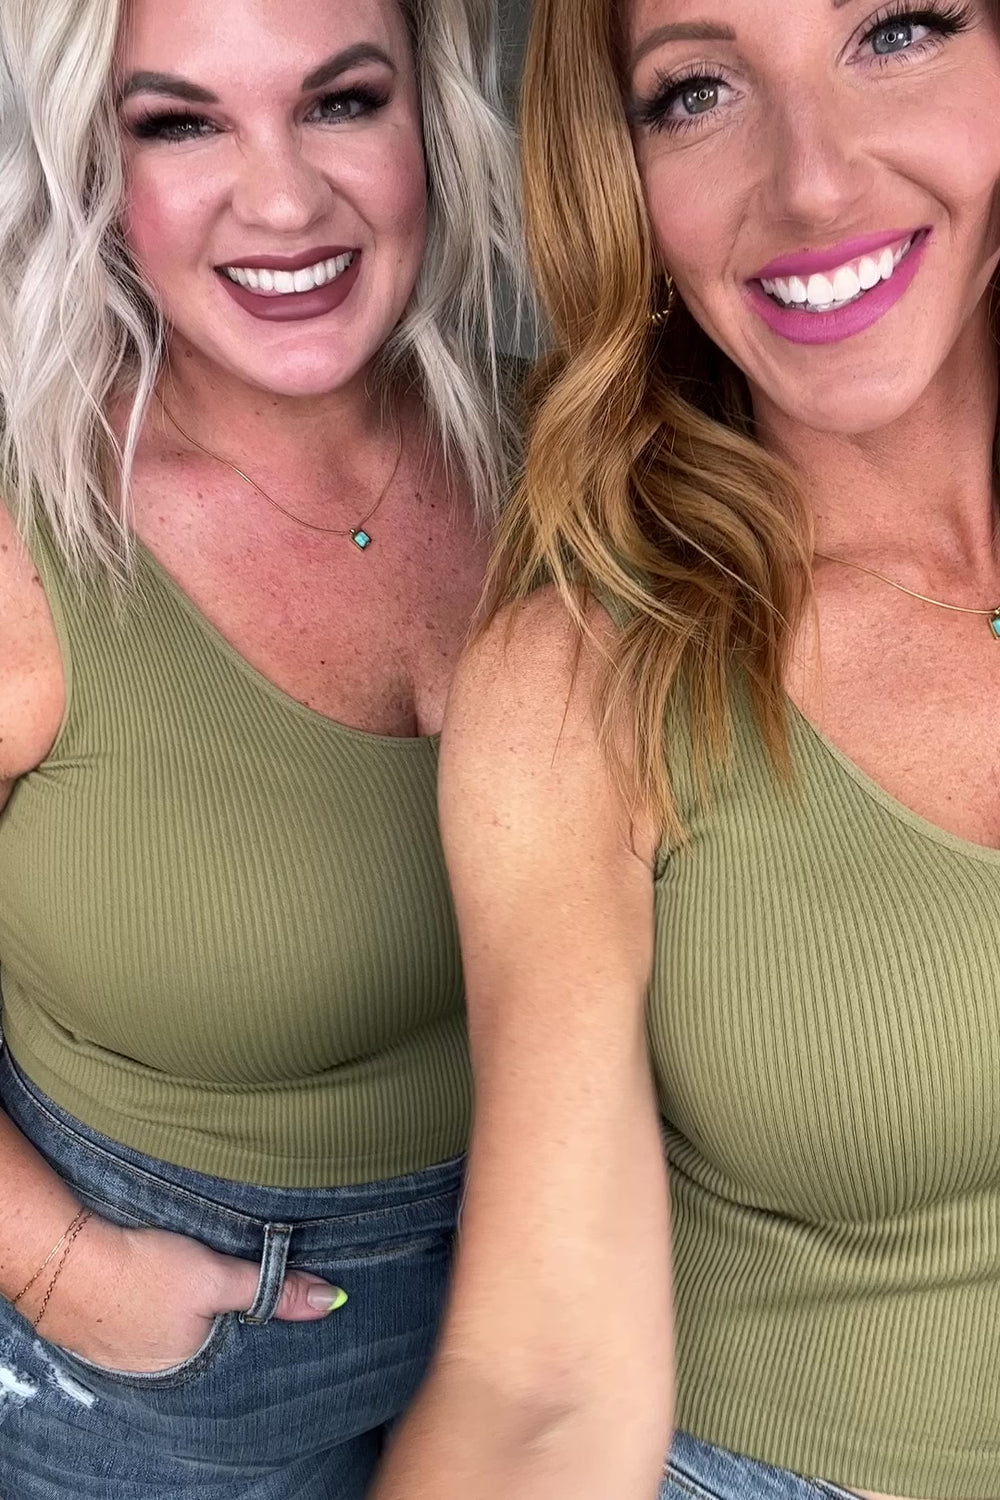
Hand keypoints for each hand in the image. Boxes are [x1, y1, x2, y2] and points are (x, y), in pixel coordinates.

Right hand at [24, 1214, 344, 1373]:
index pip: (238, 1347)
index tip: (262, 1295)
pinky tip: (151, 1281)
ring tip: (185, 1278)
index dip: (251, 1318)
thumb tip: (332, 1302)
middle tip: (218, 1281)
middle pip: (205, 1338)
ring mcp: (124, 1352)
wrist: (62, 1262)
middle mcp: (158, 1370)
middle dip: (217, 1315)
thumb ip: (271, 1290)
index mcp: (191, 1364)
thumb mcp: (217, 1278)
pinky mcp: (100, 1328)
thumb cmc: (142, 1272)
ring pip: (170, 1327)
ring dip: (181, 1308)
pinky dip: (148, 1301)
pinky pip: (137, 1318)